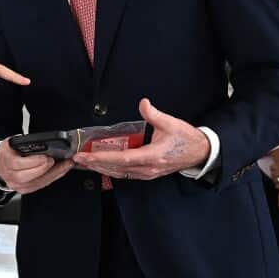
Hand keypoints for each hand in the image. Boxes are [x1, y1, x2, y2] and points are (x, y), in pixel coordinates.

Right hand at [0, 141, 75, 193]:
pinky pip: (40, 185)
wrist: (0, 164)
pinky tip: (61, 171)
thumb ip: (24, 143)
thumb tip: (44, 142)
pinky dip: (52, 178)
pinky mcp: (25, 189)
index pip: (17, 163)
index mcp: (6, 160)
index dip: (33, 161)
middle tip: (56, 161)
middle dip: (44, 169)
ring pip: (36, 183)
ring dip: (53, 174)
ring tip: (66, 165)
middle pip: (26, 176)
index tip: (46, 157)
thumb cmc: (9, 152)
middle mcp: (10, 175)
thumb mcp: (13, 142)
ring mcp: (17, 185)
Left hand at [73, 99, 209, 180]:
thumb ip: (154, 114)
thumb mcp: (171, 123)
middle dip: (94, 164)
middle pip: (115, 169)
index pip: (121, 159)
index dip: (101, 158)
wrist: (201, 153)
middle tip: (77, 159)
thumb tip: (143, 103)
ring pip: (119, 173)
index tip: (85, 155)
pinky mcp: (148, 174)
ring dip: (101, 168)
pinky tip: (102, 165)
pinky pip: (126, 174)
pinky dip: (111, 170)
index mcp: (152, 156)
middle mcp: (148, 168)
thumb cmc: (186, 138)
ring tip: (85, 163)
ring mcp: (148, 173)